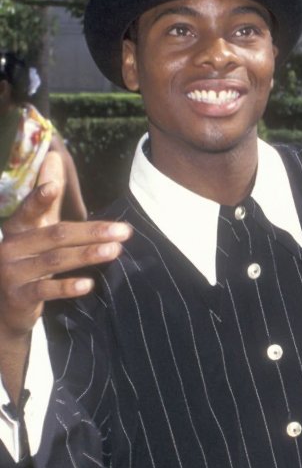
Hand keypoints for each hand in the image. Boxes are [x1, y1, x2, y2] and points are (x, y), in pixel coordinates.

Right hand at [0, 151, 131, 338]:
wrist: (7, 309)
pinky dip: (68, 286)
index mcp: (16, 229)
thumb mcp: (36, 233)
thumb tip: (55, 157)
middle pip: (55, 235)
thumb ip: (48, 201)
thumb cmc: (27, 264)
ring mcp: (12, 273)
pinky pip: (46, 290)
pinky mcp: (19, 297)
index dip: (40, 198)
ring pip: (54, 260)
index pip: (29, 210)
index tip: (55, 185)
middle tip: (124, 231)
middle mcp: (11, 247)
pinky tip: (89, 284)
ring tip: (115, 251)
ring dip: (87, 255)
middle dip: (92, 232)